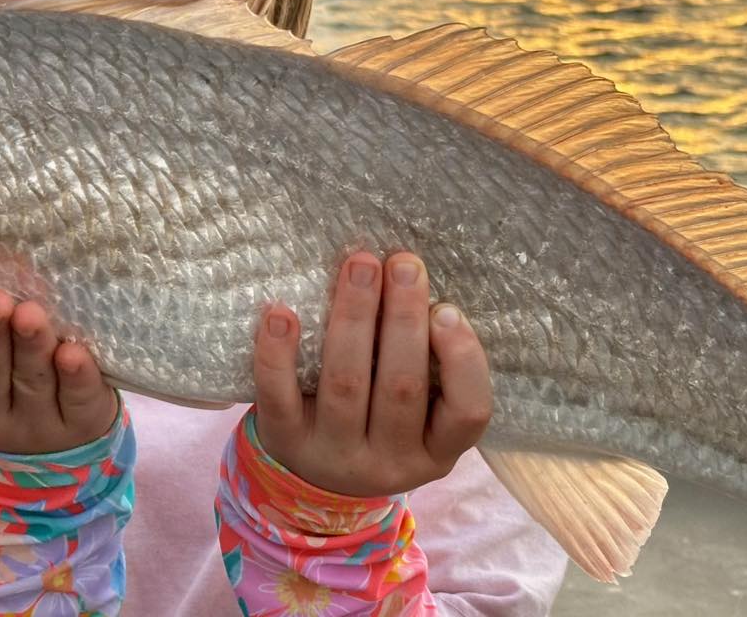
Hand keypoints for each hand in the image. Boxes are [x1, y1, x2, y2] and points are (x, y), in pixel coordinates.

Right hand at [0, 289, 119, 454]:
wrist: (70, 442)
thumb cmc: (17, 379)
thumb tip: (1, 253)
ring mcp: (38, 422)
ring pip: (32, 382)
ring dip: (31, 348)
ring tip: (30, 315)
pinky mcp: (80, 423)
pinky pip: (77, 399)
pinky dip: (75, 376)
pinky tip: (73, 353)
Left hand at [252, 250, 491, 497]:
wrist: (314, 482)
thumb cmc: (378, 424)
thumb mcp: (419, 416)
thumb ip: (427, 366)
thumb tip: (417, 284)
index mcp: (434, 451)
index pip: (468, 412)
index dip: (463, 359)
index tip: (447, 309)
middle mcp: (389, 462)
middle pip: (401, 387)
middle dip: (403, 318)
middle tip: (402, 264)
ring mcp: (334, 455)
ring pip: (346, 384)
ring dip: (353, 317)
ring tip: (360, 267)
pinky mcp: (285, 442)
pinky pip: (280, 397)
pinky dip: (278, 353)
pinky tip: (281, 312)